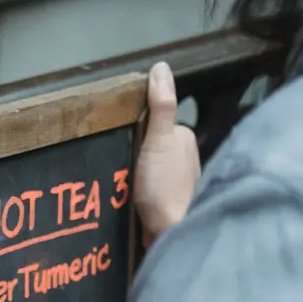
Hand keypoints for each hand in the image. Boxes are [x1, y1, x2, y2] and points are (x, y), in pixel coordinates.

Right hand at [135, 61, 200, 246]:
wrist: (170, 234)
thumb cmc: (164, 187)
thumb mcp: (158, 141)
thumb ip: (161, 106)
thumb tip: (160, 67)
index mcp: (185, 139)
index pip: (153, 125)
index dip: (134, 132)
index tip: (119, 143)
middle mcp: (186, 159)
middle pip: (150, 149)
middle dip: (135, 157)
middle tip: (116, 166)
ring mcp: (180, 184)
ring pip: (150, 171)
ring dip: (135, 177)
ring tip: (118, 185)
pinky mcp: (169, 207)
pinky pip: (150, 193)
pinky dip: (139, 195)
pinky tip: (128, 201)